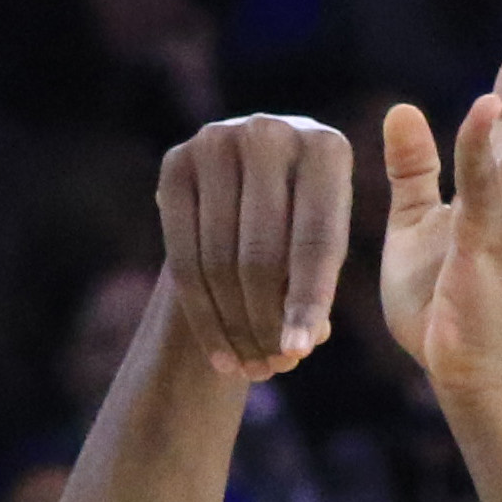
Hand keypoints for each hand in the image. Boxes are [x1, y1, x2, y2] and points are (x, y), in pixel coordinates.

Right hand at [157, 115, 352, 381]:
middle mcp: (270, 132)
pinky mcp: (175, 163)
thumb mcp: (325, 246)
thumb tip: (307, 339)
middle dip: (265, 322)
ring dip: (234, 328)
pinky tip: (219, 354)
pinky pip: (183, 258)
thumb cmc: (302, 227)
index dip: (307, 303)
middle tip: (273, 368)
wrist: (247, 186)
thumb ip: (322, 286)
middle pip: (260, 255)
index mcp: (327, 148)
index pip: (316, 240)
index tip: (298, 355)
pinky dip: (202, 316)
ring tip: (252, 368)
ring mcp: (216, 141)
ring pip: (219, 262)